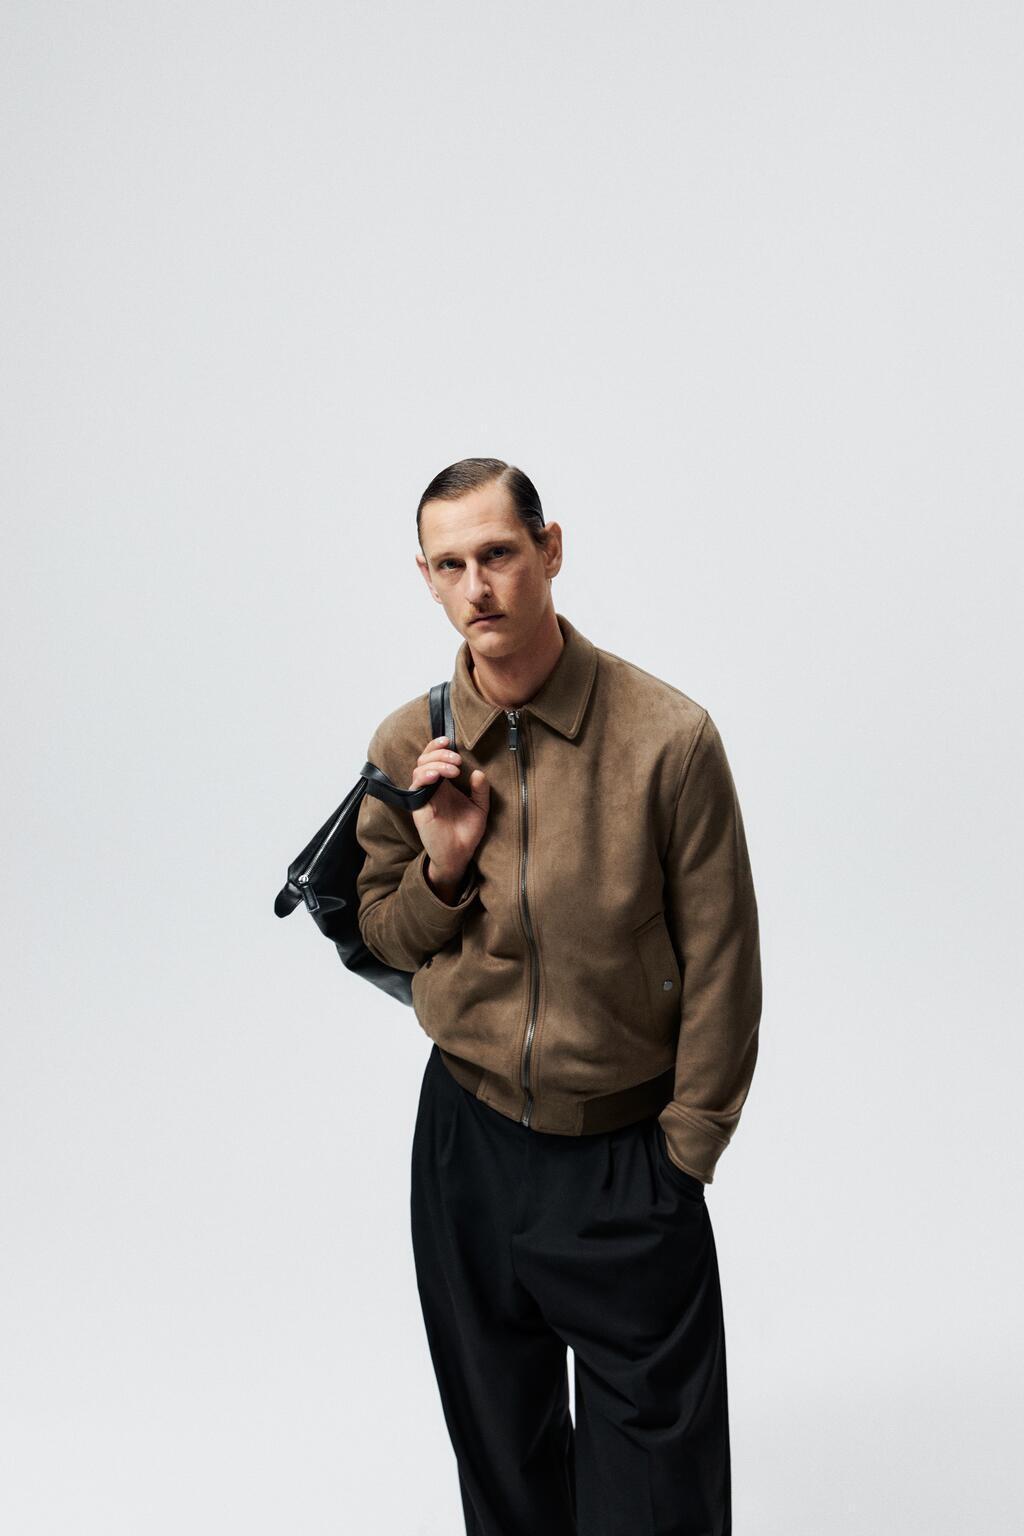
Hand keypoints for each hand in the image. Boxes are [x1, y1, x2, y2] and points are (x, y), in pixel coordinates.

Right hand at [408, 735, 489, 882]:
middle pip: (426, 758)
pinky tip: (437, 776)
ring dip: (436, 763)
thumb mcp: (480, 808)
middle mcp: (432, 787)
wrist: (459, 856)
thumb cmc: (467, 832)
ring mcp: (424, 796)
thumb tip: (478, 772)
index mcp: (445, 784)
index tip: (451, 741)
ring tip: (453, 769)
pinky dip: (425, 776)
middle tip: (457, 760)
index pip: (435, 757)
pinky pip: (416, 785)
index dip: (439, 746)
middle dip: (440, 753)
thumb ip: (480, 790)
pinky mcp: (418, 806)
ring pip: (420, 768)